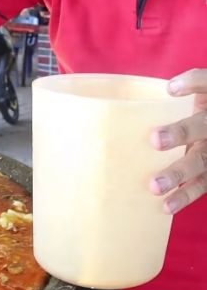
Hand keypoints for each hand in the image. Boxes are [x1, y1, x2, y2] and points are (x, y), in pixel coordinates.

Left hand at [150, 69, 206, 213]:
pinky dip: (185, 196)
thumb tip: (94, 98)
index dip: (193, 83)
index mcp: (206, 100)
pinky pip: (203, 186)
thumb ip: (149, 97)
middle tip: (155, 140)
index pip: (206, 83)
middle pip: (203, 126)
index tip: (170, 88)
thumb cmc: (179, 111)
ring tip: (155, 186)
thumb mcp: (174, 98)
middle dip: (181, 133)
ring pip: (202, 161)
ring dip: (179, 173)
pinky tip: (166, 206)